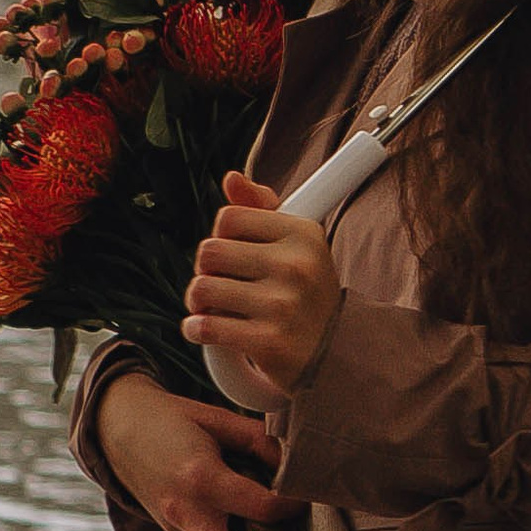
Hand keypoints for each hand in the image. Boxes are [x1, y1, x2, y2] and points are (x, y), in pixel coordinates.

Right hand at [94, 370, 304, 530]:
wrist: (117, 429)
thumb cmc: (173, 419)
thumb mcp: (217, 419)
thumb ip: (257, 441)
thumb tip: (292, 466)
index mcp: (202, 479)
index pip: (260, 506)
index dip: (290, 507)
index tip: (309, 502)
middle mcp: (187, 512)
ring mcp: (176, 528)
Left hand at [184, 169, 343, 399]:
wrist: (334, 352)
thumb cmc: (306, 292)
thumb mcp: (296, 244)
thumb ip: (262, 209)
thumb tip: (231, 179)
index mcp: (303, 234)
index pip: (228, 217)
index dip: (222, 237)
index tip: (233, 255)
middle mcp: (295, 265)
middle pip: (209, 251)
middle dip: (206, 270)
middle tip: (221, 284)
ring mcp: (282, 304)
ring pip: (202, 289)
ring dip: (198, 303)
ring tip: (213, 308)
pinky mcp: (268, 340)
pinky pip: (206, 327)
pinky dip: (196, 329)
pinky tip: (204, 330)